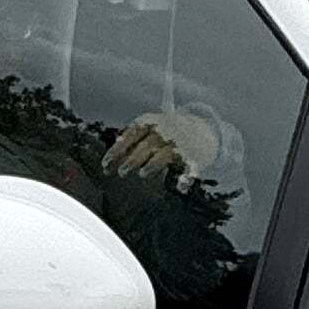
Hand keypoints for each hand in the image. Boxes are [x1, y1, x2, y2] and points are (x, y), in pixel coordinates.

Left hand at [105, 105, 221, 181]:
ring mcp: (180, 145)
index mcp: (150, 123)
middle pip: (146, 146)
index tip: (105, 164)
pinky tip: (180, 186)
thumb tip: (108, 160)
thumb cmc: (166, 131)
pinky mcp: (194, 158)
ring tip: (143, 174)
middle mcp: (165, 132)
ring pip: (165, 155)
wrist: (203, 126)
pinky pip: (191, 169)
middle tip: (121, 172)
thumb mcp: (147, 129)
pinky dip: (187, 178)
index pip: (130, 135)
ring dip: (153, 164)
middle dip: (133, 159)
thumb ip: (129, 141)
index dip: (117, 150)